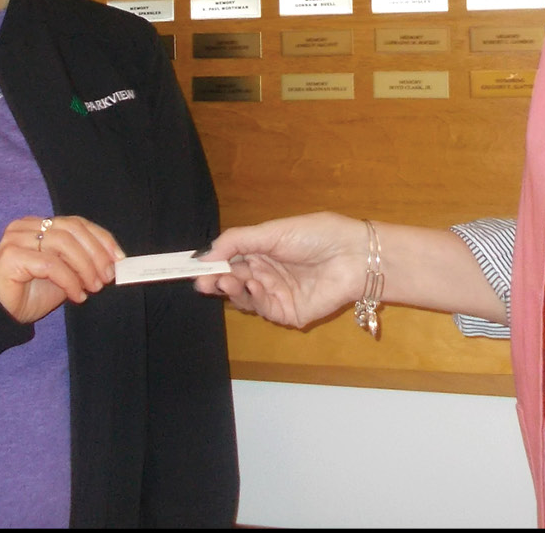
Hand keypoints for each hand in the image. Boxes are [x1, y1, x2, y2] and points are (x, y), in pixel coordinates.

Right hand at [0, 215, 122, 324]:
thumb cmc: (30, 293)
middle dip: (96, 253)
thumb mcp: (65, 274)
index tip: (119, 258)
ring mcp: (16, 238)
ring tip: (94, 287)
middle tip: (108, 277)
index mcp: (39, 224)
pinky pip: (51, 264)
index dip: (101, 239)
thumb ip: (83, 262)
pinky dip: (70, 280)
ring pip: (63, 243)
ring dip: (85, 267)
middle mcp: (26, 226)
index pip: (76, 223)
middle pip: (72, 230)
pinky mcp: (11, 256)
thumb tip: (113, 261)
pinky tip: (77, 295)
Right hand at [192, 212, 366, 327]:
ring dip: (232, 289)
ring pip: (244, 297)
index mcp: (264, 251)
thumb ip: (236, 242)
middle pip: (233, 281)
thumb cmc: (316, 235)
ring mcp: (277, 295)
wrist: (353, 256)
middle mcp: (268, 274)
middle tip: (203, 281)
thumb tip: (203, 254)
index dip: (212, 264)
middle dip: (217, 280)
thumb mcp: (272, 231)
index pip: (230, 260)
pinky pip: (263, 309)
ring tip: (226, 279)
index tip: (190, 268)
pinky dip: (253, 298)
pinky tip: (253, 285)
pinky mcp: (289, 313)